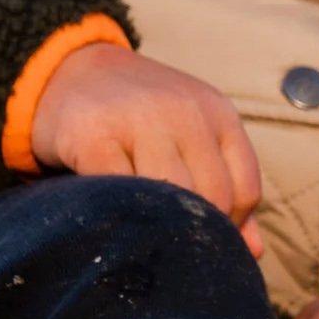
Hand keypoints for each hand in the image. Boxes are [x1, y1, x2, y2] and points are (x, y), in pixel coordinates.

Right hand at [30, 44, 262, 257]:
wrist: (65, 68)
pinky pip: (120, 194)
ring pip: (170, 198)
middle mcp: (182, 110)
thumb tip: (253, 251)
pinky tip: (115, 218)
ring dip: (160, 225)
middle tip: (172, 238)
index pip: (244, 190)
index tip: (206, 233)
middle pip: (212, 198)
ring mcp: (136, 118)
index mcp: (217, 112)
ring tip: (146, 229)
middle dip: (196, 230)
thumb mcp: (191, 140)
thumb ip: (227, 189)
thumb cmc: (138, 119)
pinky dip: (121, 215)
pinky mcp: (91, 134)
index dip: (232, 225)